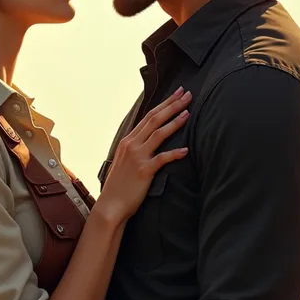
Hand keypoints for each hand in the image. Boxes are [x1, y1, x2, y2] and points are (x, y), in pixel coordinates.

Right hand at [97, 87, 190, 223]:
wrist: (111, 205)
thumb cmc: (119, 186)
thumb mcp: (124, 161)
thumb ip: (135, 149)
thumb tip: (148, 142)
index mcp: (127, 141)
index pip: (148, 117)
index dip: (164, 104)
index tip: (177, 94)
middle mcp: (131, 145)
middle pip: (154, 119)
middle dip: (172, 105)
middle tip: (186, 94)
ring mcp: (137, 157)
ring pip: (158, 134)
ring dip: (174, 122)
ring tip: (188, 113)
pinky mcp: (144, 171)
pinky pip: (162, 158)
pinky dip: (175, 153)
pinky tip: (186, 150)